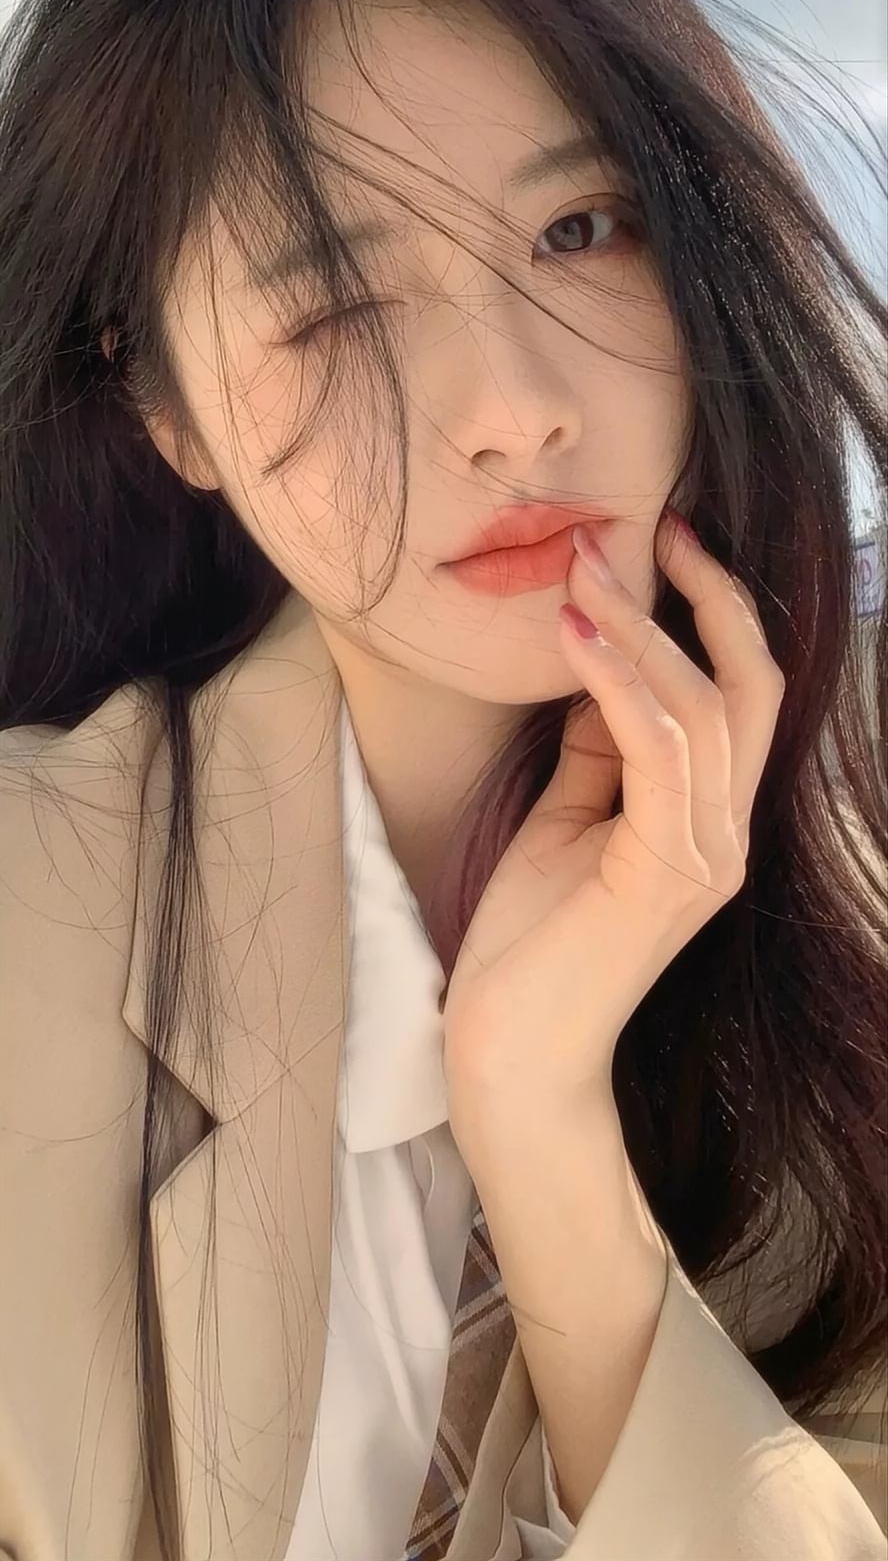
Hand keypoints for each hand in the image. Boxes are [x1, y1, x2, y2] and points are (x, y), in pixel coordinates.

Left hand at [442, 509, 784, 1133]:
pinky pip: (660, 749)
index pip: (744, 692)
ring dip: (640, 629)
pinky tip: (576, 639)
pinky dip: (620, 681)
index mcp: (710, 820)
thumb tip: (603, 659)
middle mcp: (727, 834)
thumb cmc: (529, 942)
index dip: (716, 609)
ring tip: (582, 573)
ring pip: (705, 707)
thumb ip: (601, 747)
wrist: (509, 1054)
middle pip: (750, 685)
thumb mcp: (568, 817)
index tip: (665, 539)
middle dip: (699, 597)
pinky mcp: (666, 872)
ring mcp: (707, 856)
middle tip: (635, 531)